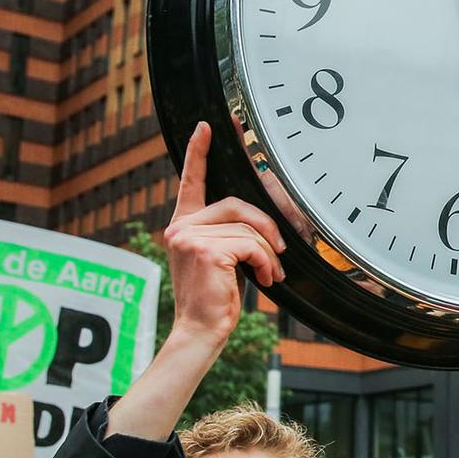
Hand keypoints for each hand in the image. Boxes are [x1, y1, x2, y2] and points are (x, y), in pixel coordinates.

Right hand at [108, 123, 286, 441]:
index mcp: (185, 225)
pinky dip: (264, 262)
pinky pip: (250, 244)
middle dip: (265, 227)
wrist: (201, 331)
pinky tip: (262, 280)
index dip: (198, 151)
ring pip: (247, 228)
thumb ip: (231, 235)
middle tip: (278, 254)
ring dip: (267, 253)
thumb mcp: (223, 259)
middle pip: (236, 205)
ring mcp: (189, 236)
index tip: (206, 126)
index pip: (191, 181)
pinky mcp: (204, 249)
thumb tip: (263, 222)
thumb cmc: (216, 299)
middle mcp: (181, 226)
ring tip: (269, 274)